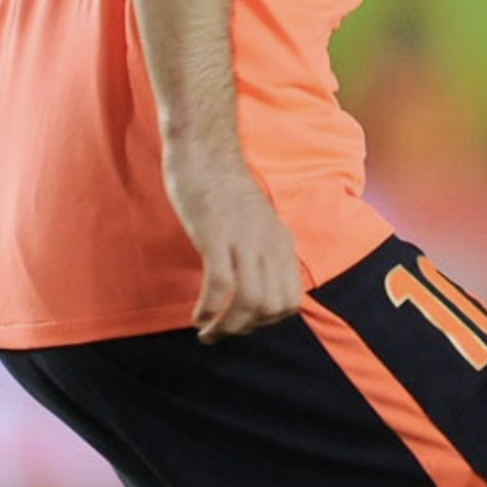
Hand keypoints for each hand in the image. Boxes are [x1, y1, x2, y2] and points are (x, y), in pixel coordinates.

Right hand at [167, 159, 303, 341]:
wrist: (206, 153)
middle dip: (246, 329)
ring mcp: (244, 241)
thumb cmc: (225, 191)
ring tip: (207, 333)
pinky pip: (220, 286)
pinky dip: (208, 310)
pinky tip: (196, 316)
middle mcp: (269, 245)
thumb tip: (257, 287)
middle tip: (220, 331)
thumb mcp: (258, 225)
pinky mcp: (216, 237)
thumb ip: (262, 253)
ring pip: (249, 303)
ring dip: (226, 328)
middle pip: (272, 308)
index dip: (267, 321)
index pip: (290, 301)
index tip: (243, 322)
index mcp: (282, 244)